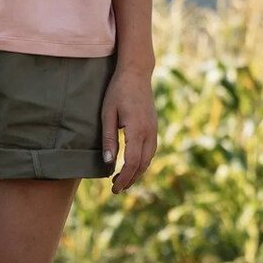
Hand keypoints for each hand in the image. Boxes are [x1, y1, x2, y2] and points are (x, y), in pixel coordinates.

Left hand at [100, 61, 157, 193]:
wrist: (136, 73)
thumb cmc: (118, 91)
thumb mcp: (107, 113)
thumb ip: (108, 139)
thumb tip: (108, 163)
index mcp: (137, 129)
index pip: (133, 161)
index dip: (124, 177)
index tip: (114, 187)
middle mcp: (150, 132)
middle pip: (143, 164)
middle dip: (130, 179)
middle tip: (116, 189)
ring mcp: (154, 129)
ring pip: (149, 159)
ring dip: (137, 172)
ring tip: (122, 180)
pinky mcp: (154, 127)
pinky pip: (150, 150)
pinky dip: (142, 162)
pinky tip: (132, 165)